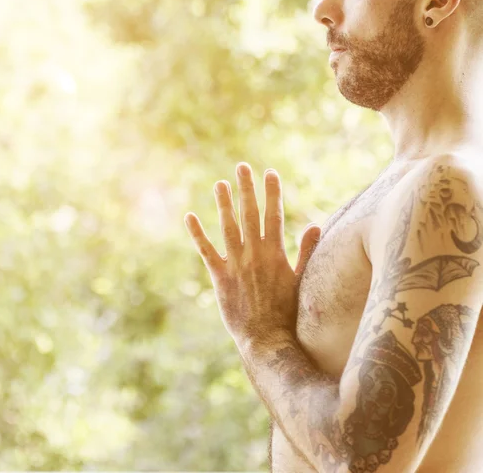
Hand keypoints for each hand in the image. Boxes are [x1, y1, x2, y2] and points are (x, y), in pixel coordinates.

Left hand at [184, 162, 320, 347]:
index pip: (273, 214)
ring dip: (224, 204)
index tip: (270, 172)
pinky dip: (197, 233)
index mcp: (275, 252)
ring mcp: (236, 264)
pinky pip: (206, 250)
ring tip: (220, 184)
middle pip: (249, 214)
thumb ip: (307, 251)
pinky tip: (190, 216)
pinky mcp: (219, 277)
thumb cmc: (287, 311)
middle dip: (246, 188)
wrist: (267, 338)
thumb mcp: (301, 280)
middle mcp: (255, 253)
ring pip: (228, 227)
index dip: (272, 192)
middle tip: (242, 166)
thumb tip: (316, 225)